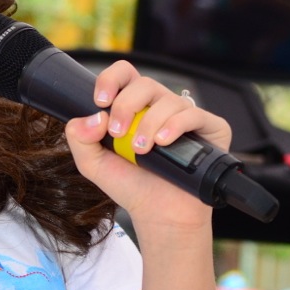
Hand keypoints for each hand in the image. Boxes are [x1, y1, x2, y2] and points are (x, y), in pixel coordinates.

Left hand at [64, 61, 231, 227]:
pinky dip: (175, 126)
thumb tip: (93, 116)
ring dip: (149, 124)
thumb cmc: (131, 186)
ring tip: (141, 151)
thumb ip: (80, 139)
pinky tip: (163, 143)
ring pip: (167, 100)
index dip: (110, 79)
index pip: (124, 75)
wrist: (158, 214)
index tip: (100, 102)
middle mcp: (159, 107)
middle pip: (144, 84)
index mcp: (133, 107)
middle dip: (126, 106)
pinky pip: (193, 114)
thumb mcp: (93, 164)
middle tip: (118, 134)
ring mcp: (185, 116)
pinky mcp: (209, 128)